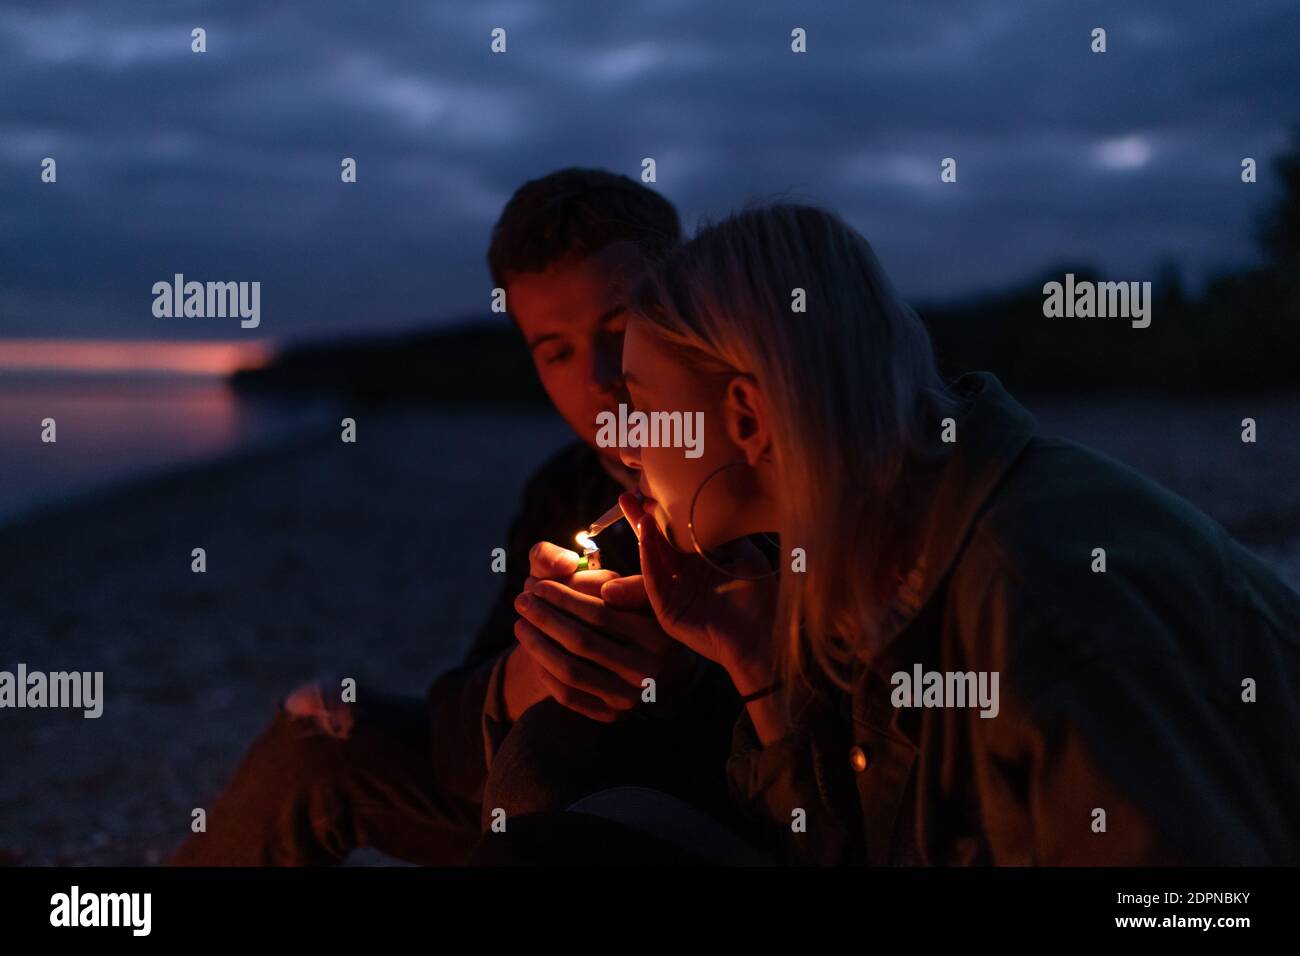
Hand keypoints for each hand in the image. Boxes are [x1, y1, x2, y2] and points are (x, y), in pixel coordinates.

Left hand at [513, 543, 694, 721]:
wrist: (634, 662)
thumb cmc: (613, 609)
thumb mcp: (605, 580)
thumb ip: (581, 564)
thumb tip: (566, 564)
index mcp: (659, 628)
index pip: (600, 610)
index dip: (562, 594)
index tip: (536, 583)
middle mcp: (653, 665)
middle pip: (583, 640)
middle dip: (545, 617)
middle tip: (521, 600)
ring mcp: (633, 695)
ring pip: (572, 669)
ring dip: (537, 644)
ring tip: (520, 622)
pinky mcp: (614, 716)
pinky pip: (569, 695)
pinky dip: (545, 671)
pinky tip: (532, 652)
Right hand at [620, 491, 777, 695]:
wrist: (765, 637)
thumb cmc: (760, 598)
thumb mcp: (745, 556)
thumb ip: (727, 534)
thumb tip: (716, 502)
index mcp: (701, 564)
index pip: (676, 533)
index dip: (665, 512)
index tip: (654, 488)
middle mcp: (685, 577)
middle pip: (658, 542)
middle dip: (642, 518)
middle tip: (628, 493)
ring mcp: (675, 595)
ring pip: (653, 559)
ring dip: (643, 534)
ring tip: (635, 507)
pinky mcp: (669, 612)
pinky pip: (654, 583)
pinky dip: (648, 559)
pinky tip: (645, 537)